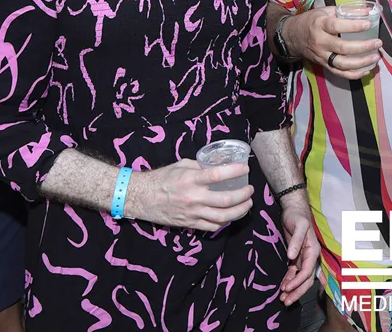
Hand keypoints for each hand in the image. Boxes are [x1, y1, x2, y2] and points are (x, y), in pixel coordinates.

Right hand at [125, 159, 252, 231]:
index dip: (235, 171)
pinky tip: (232, 215)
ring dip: (240, 211)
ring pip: (222, 217)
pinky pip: (212, 226)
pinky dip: (225, 222)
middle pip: (225, 200)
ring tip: (247, 204)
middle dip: (243, 195)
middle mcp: (193, 197)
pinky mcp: (189, 224)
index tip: (246, 168)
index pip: (217, 175)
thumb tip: (219, 166)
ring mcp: (192, 213)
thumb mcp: (181, 165)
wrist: (141, 197)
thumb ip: (201, 167)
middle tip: (250, 190)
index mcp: (190, 179)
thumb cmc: (162, 178)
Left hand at [279, 200, 319, 305]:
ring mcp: (303, 258)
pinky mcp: (296, 257)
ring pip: (300, 278)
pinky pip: (294, 273)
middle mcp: (310, 257)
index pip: (307, 271)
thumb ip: (296, 241)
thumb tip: (292, 256)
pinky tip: (282, 287)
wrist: (294, 210)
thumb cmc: (298, 217)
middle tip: (286, 301)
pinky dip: (289, 280)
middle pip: (306, 279)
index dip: (298, 281)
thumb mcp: (299, 226)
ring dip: (293, 289)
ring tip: (283, 298)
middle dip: (297, 291)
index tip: (287, 288)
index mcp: (313, 250)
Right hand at [285, 7, 381, 79]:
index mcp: (320, 25)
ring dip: (361, 63)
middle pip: (342, 48)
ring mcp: (322, 56)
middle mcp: (320, 42)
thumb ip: (345, 12)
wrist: (292, 36)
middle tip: (378, 43)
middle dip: (363, 47)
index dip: (353, 26)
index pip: (337, 26)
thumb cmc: (312, 21)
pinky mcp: (324, 65)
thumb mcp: (325, 11)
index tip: (368, 24)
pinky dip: (354, 74)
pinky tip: (366, 70)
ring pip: (342, 63)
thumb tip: (367, 11)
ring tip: (375, 57)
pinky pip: (339, 73)